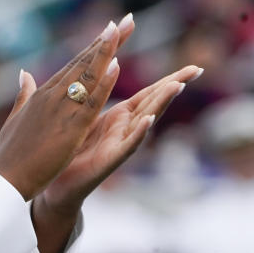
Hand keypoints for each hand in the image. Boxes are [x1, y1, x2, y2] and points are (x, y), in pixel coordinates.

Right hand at [0, 19, 122, 200]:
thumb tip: (24, 73)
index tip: (110, 30)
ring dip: (106, 52)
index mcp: (42, 94)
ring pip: (87, 75)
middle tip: (126, 21)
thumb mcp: (17, 118)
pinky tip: (115, 66)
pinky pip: (90, 102)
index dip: (94, 47)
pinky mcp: (69, 128)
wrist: (4, 177)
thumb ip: (23, 94)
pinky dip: (102, 83)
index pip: (74, 65)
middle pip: (84, 62)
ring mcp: (60, 110)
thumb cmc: (10, 153)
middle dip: (106, 41)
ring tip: (122, 30)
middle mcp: (52, 96)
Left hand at [36, 63, 202, 214]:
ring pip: (145, 119)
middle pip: (154, 102)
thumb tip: (107, 69)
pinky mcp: (110, 160)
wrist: (58, 185)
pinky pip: (127, 145)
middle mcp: (126, 129)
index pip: (149, 93)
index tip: (193, 66)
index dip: (169, 78)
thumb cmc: (71, 151)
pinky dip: (139, 133)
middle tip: (196, 69)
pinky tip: (149, 121)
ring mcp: (121, 144)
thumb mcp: (86, 118)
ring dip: (161, 103)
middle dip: (175, 85)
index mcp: (120, 116)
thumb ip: (99, 97)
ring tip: (177, 86)